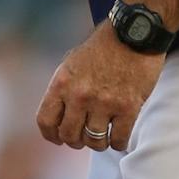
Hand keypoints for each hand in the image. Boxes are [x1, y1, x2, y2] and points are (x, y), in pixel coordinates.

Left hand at [35, 20, 164, 151]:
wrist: (132, 35)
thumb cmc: (102, 48)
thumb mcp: (71, 63)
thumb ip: (64, 88)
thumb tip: (60, 115)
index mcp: (61, 83)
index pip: (45, 121)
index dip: (51, 135)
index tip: (58, 139)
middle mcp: (79, 95)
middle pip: (69, 135)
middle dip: (75, 141)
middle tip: (83, 138)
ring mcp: (104, 103)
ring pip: (94, 142)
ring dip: (98, 143)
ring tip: (102, 136)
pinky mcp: (128, 108)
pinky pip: (118, 140)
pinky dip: (118, 143)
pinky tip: (118, 137)